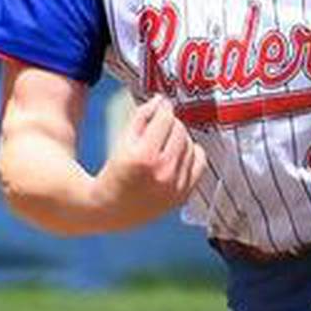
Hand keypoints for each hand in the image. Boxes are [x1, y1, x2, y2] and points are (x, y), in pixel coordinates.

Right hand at [95, 95, 206, 228]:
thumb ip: (141, 117)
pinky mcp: (183, 194)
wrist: (110, 210)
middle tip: (161, 125)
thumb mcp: (120, 141)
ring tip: (166, 143)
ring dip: (181, 138)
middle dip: (170, 123)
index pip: (166, 119)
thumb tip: (161, 101)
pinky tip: (179, 155)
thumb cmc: (112, 174)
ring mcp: (175, 186)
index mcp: (143, 157)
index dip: (163, 109)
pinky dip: (192, 154)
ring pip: (191, 144)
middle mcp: (162, 173)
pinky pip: (200, 162)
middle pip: (180, 130)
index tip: (160, 107)